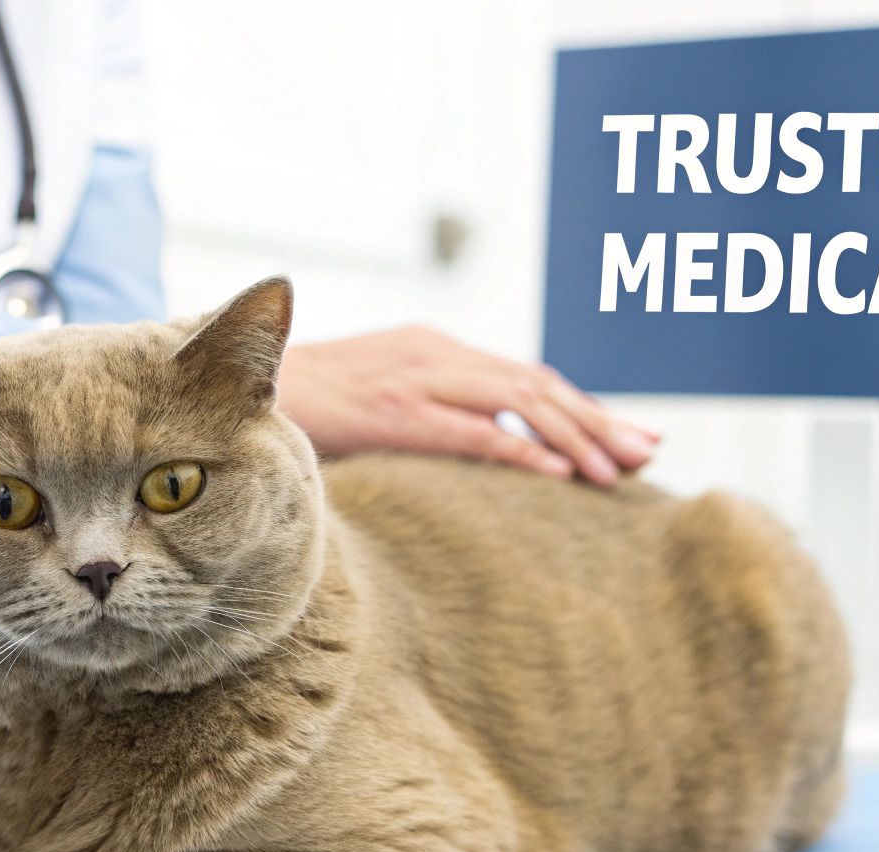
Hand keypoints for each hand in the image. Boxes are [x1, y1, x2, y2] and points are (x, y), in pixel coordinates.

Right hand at [275, 326, 658, 485]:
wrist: (228, 387)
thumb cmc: (301, 406)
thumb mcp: (374, 399)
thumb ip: (422, 412)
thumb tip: (470, 450)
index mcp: (436, 349)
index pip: (527, 380)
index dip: (584, 409)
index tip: (631, 440)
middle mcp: (437, 355)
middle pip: (539, 388)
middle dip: (600, 421)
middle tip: (650, 453)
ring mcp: (417, 379)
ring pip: (520, 405)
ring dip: (577, 438)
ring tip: (619, 471)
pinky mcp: (395, 410)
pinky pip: (472, 432)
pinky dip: (522, 452)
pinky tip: (561, 475)